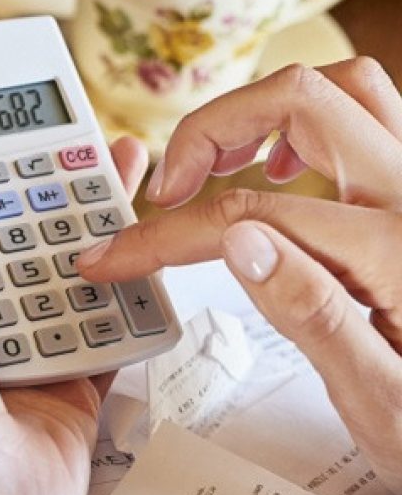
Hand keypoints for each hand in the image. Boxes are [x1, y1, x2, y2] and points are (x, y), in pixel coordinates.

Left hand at [0, 122, 147, 494]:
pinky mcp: (68, 380)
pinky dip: (126, 289)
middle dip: (44, 181)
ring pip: (62, 267)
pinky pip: (104, 324)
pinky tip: (146, 242)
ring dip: (93, 222)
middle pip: (8, 228)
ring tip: (127, 168)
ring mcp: (14, 346)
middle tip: (83, 134)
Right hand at [79, 59, 401, 494]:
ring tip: (217, 162)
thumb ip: (316, 317)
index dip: (168, 233)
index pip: (252, 213)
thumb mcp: (382, 405)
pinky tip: (279, 170)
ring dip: (266, 110)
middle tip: (168, 190)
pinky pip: (370, 116)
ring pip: (345, 88)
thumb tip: (239, 242)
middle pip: (299, 101)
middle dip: (211, 130)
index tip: (120, 254)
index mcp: (399, 255)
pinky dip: (309, 123)